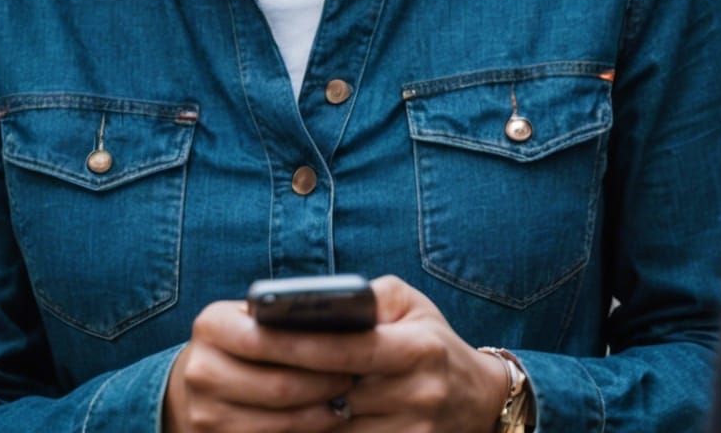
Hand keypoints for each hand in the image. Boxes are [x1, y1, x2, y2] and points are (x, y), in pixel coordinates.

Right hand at [163, 301, 358, 432]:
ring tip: (343, 404)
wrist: (200, 376)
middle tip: (354, 381)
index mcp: (211, 325)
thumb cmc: (247, 337)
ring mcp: (200, 412)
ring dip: (315, 417)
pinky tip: (320, 423)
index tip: (354, 351)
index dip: (315, 349)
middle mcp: (199, 369)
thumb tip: (354, 312)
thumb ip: (290, 310)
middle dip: (322, 386)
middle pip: (276, 387)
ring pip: (273, 423)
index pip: (268, 339)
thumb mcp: (257, 314)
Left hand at [167, 278, 510, 432]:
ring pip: (336, 431)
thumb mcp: (413, 307)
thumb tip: (321, 303)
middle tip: (243, 375)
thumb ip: (370, 300)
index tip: (260, 336)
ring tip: (252, 404)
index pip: (348, 350)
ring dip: (295, 421)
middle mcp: (416, 393)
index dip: (302, 345)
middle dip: (289, 386)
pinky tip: (288, 426)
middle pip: (336, 396)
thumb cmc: (433, 343)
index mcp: (416, 348)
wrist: (477, 400)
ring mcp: (410, 431)